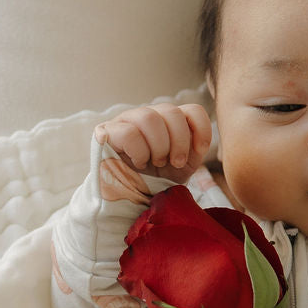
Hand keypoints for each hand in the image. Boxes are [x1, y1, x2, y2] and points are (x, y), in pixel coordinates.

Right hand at [94, 103, 212, 183]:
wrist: (129, 198)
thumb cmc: (157, 180)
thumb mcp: (182, 165)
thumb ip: (194, 148)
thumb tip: (200, 139)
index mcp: (169, 121)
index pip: (192, 109)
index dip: (201, 128)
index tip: (199, 151)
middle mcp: (148, 115)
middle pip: (171, 111)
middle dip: (179, 141)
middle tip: (175, 162)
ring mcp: (126, 120)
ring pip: (148, 116)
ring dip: (159, 145)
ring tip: (156, 162)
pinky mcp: (106, 132)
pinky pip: (128, 132)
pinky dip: (139, 151)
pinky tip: (138, 162)